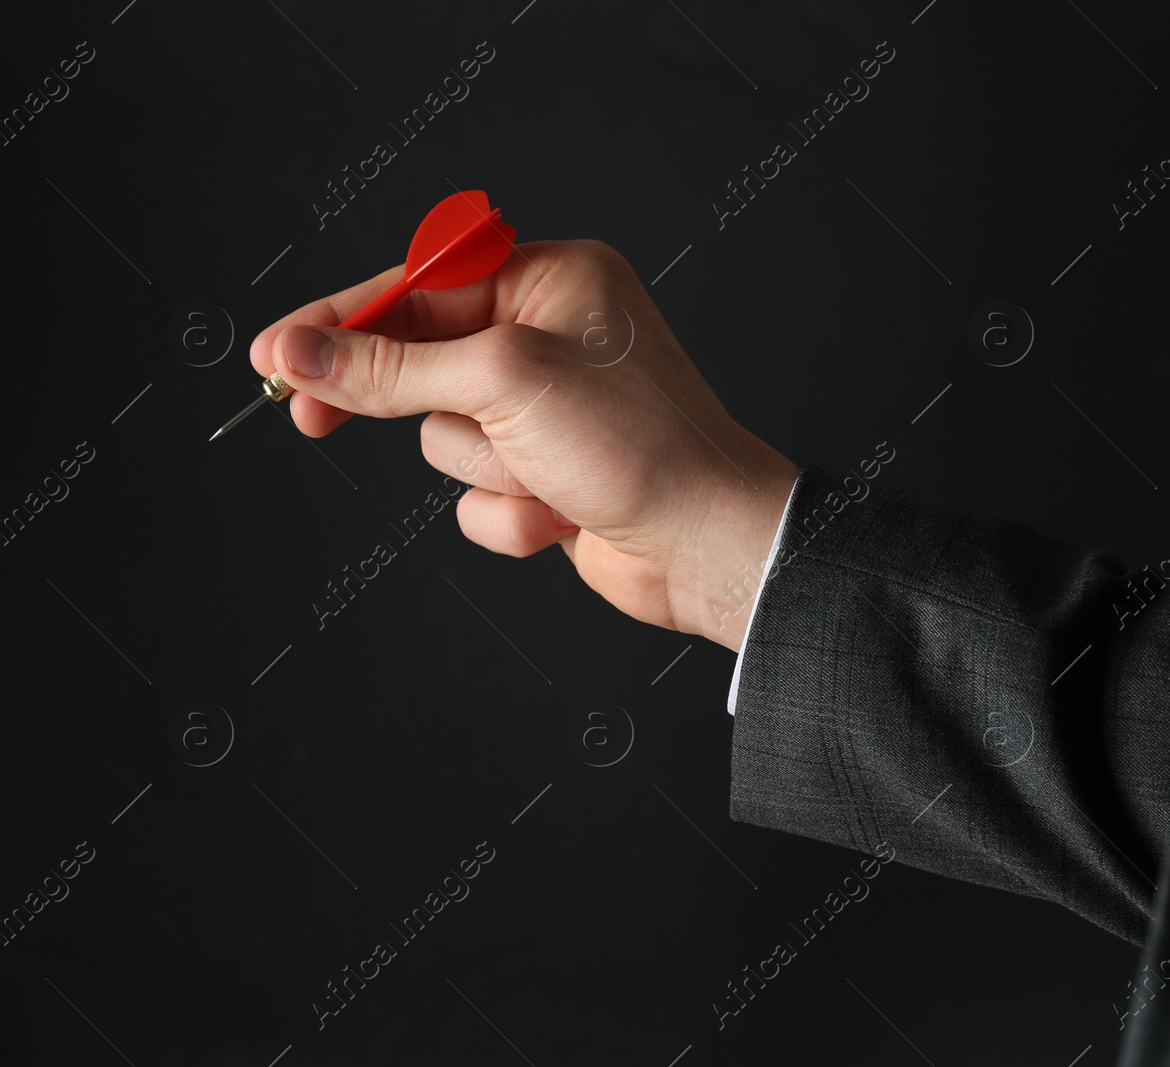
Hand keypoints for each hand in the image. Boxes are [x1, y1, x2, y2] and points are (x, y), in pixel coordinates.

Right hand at [249, 239, 798, 651]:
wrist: (707, 547)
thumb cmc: (639, 444)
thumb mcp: (504, 384)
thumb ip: (393, 368)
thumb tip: (302, 352)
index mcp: (554, 282)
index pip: (420, 286)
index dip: (342, 320)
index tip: (275, 352)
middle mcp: (550, 339)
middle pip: (421, 362)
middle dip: (403, 402)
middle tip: (305, 416)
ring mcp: (549, 414)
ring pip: (447, 438)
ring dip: (488, 469)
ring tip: (548, 473)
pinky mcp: (549, 477)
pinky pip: (479, 495)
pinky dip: (511, 514)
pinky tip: (564, 515)